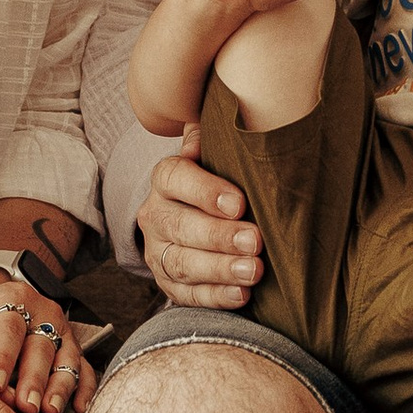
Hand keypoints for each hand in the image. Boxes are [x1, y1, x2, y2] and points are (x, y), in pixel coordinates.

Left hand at [0, 275, 92, 412]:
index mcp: (11, 299)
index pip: (8, 328)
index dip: (2, 356)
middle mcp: (42, 312)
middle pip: (41, 345)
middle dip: (34, 378)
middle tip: (26, 406)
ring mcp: (61, 332)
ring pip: (66, 358)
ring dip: (59, 386)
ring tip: (49, 411)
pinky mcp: (73, 350)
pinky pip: (85, 369)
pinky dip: (84, 390)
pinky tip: (79, 410)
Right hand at [135, 128, 261, 309]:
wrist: (192, 216)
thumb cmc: (218, 180)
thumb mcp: (215, 155)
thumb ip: (219, 139)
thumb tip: (233, 115)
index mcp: (166, 178)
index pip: (176, 179)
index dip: (205, 191)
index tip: (239, 202)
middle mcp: (156, 214)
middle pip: (181, 226)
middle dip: (220, 236)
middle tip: (255, 241)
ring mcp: (158, 252)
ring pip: (181, 263)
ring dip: (219, 269)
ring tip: (253, 271)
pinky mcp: (168, 283)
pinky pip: (186, 294)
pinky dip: (214, 297)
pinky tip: (241, 296)